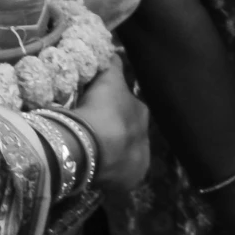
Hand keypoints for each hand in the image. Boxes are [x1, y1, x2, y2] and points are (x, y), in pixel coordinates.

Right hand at [66, 60, 149, 197]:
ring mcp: (137, 164)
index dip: (112, 105)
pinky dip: (106, 169)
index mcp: (141, 113)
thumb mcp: (107, 80)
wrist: (93, 146)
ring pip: (121, 153)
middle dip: (112, 130)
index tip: (95, 106)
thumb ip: (112, 65)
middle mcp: (145, 139)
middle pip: (126, 131)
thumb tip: (115, 51)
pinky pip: (114, 173)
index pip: (128, 106)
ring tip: (88, 148)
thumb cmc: (102, 109)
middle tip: (90, 128)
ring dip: (109, 151)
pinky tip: (92, 165)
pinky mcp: (127, 183)